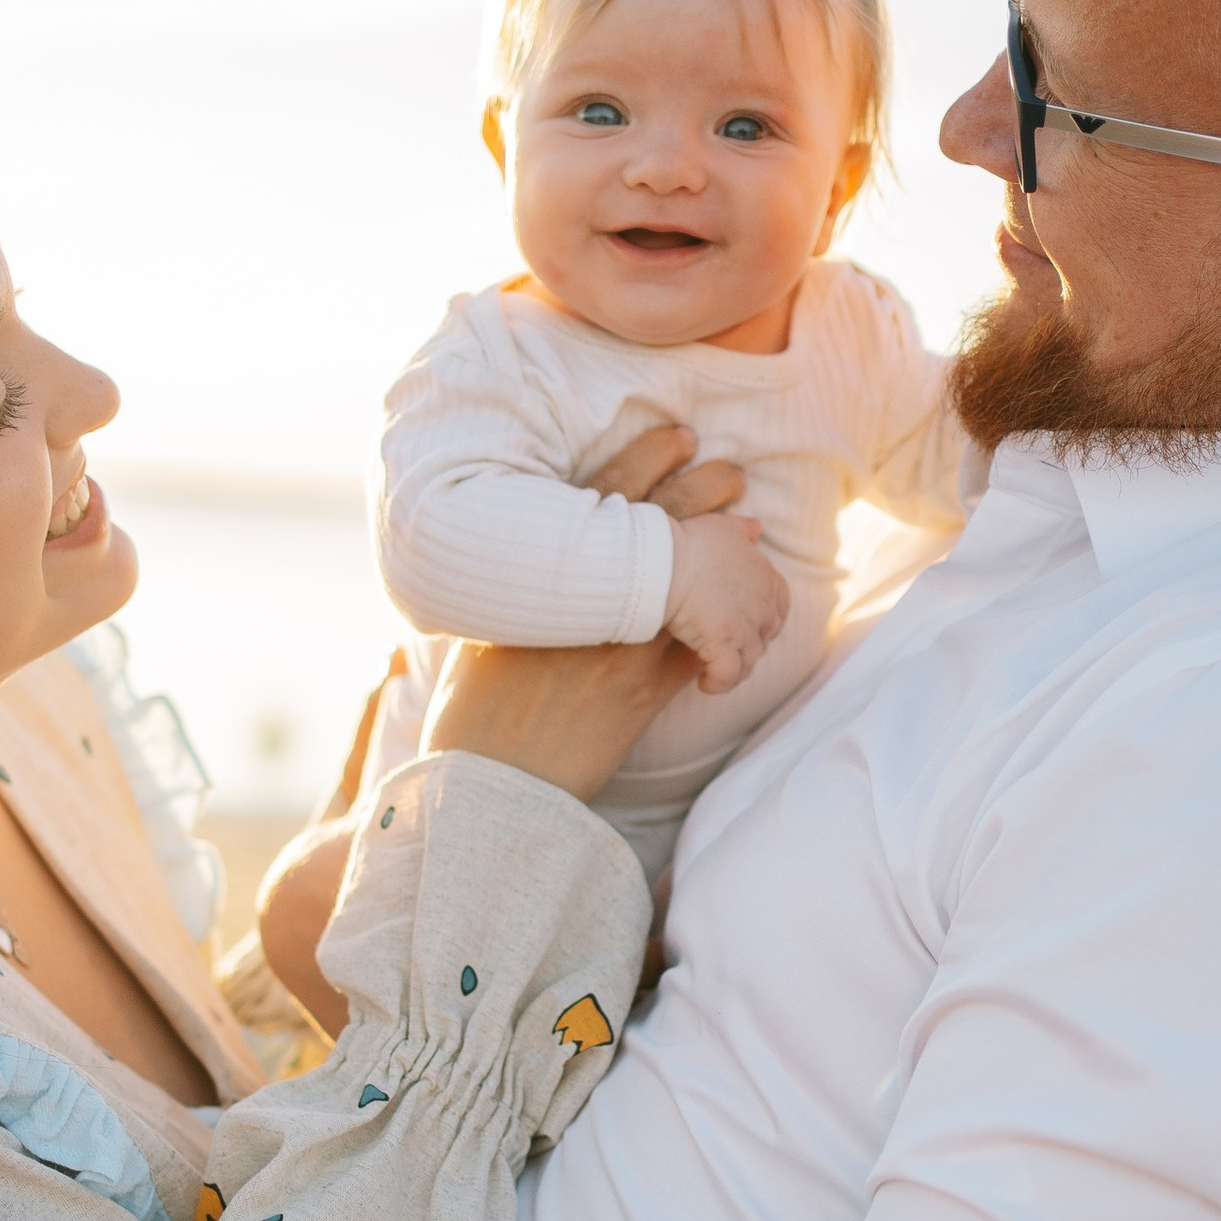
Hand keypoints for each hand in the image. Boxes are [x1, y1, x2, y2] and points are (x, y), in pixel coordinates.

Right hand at [410, 413, 751, 791]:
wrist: (489, 784)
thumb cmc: (470, 717)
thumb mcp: (477, 639)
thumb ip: (505, 602)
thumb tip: (507, 577)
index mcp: (540, 572)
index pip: (601, 494)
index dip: (647, 460)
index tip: (678, 437)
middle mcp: (587, 597)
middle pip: (657, 525)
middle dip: (700, 492)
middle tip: (728, 470)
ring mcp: (622, 641)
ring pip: (691, 580)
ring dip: (725, 551)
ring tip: (750, 526)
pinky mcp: (645, 691)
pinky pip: (699, 646)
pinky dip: (724, 625)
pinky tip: (745, 613)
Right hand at [663, 510, 788, 694]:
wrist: (664, 559)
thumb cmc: (687, 541)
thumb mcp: (721, 526)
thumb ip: (742, 529)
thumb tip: (757, 527)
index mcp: (765, 576)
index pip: (781, 605)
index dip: (768, 621)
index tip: (749, 629)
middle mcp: (762, 604)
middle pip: (764, 636)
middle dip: (748, 646)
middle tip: (724, 652)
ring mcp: (745, 626)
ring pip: (749, 661)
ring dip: (733, 670)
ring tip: (713, 673)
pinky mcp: (724, 644)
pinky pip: (729, 675)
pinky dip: (719, 684)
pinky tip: (704, 684)